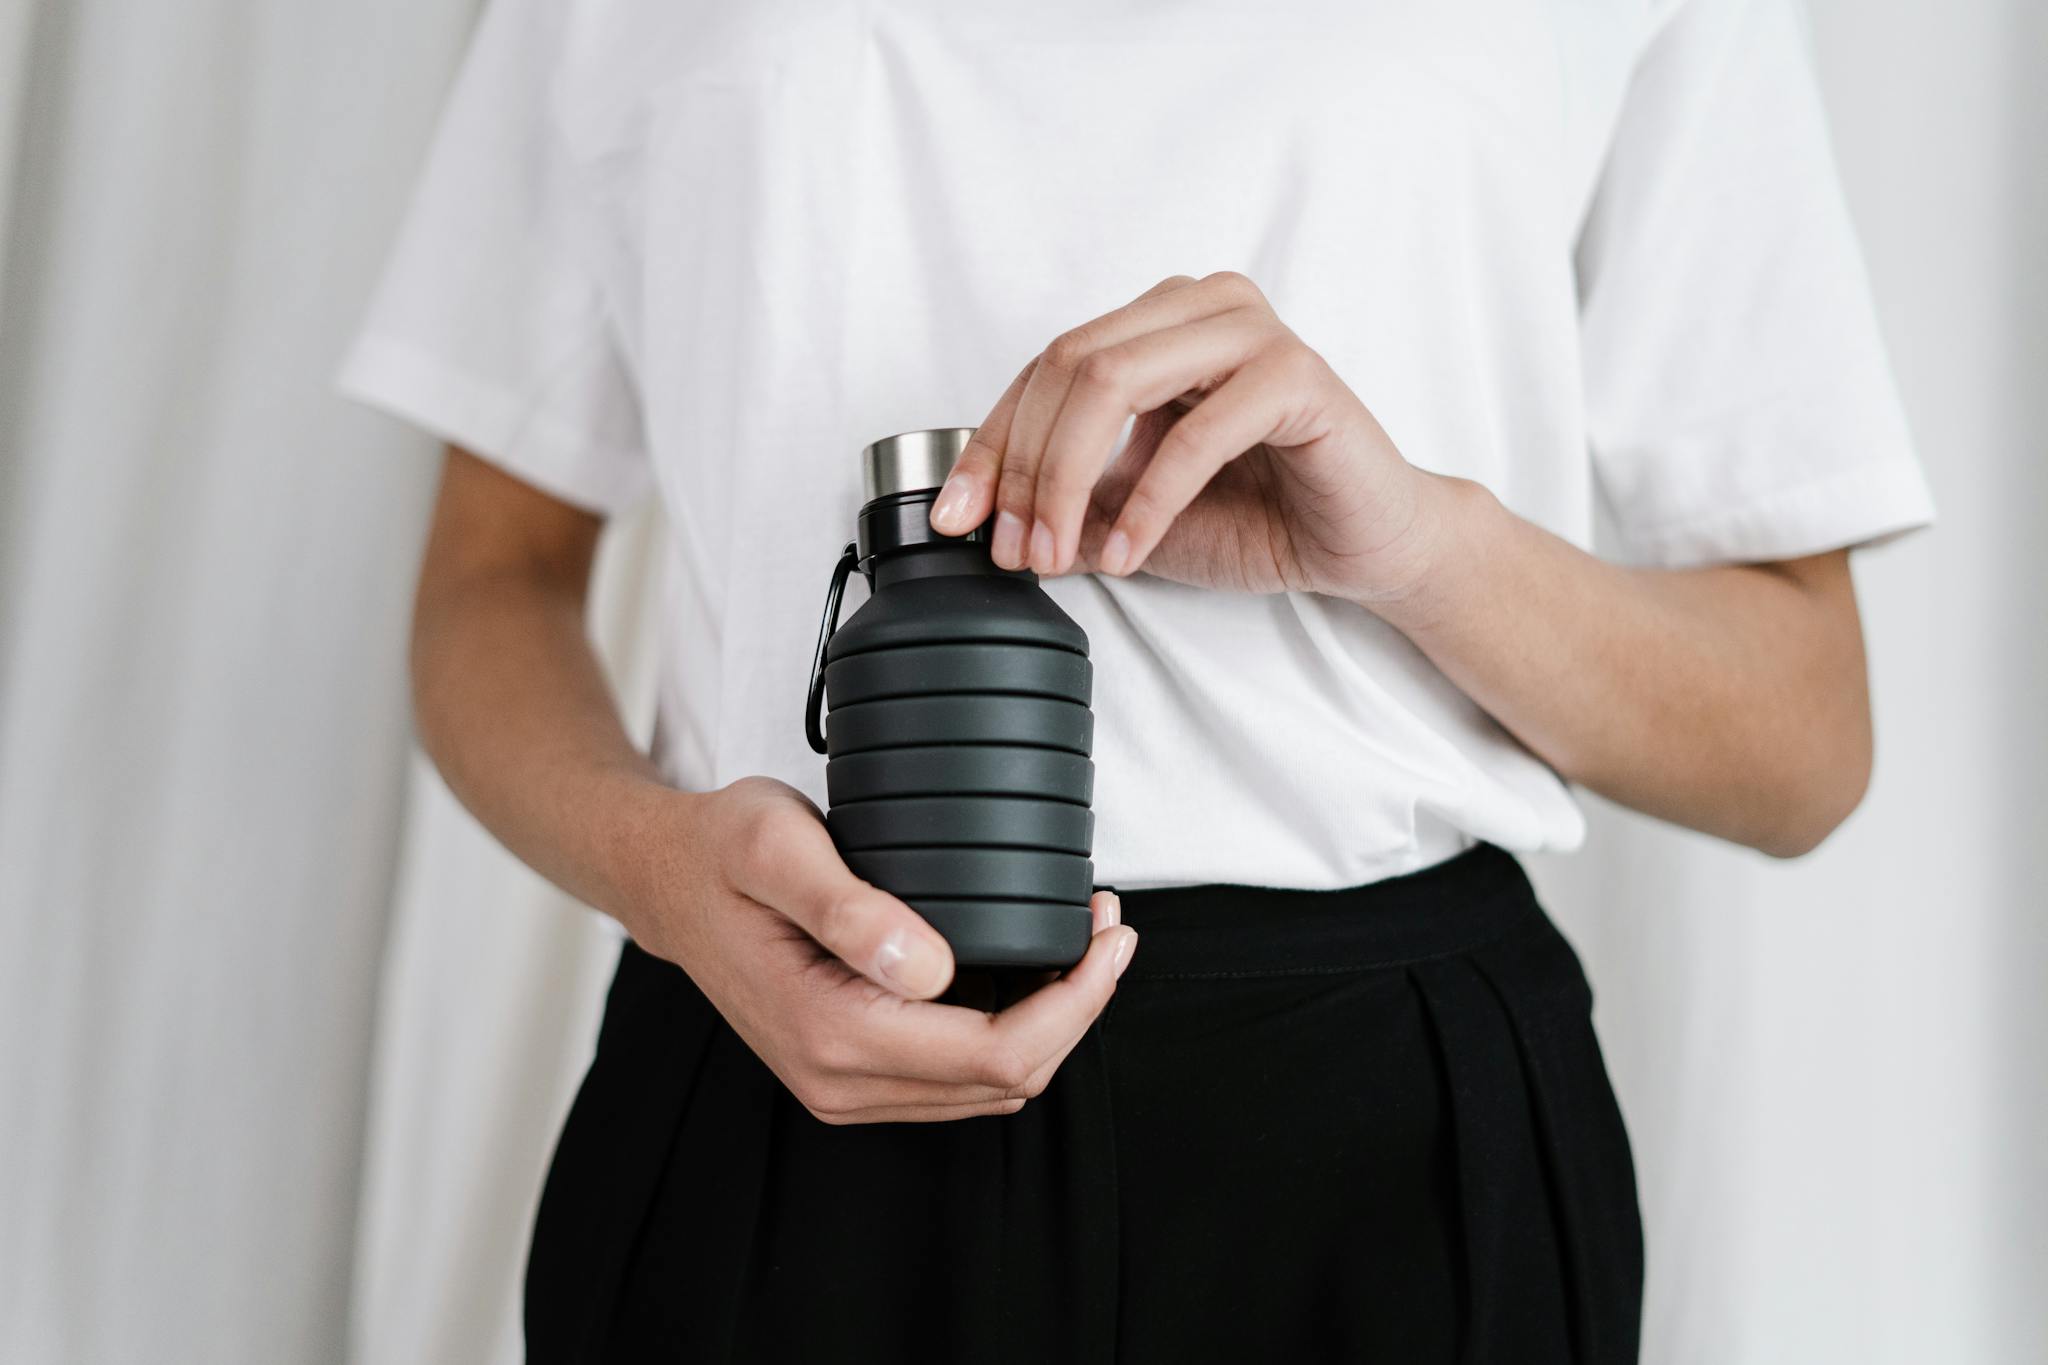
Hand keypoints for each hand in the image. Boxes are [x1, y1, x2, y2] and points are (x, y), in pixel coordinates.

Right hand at [625, 776, 1137, 1123]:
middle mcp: (839, 1079)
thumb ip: (849, 907)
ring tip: (1082, 940)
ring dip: (1051, 1022)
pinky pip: (958, 1076)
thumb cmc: (720, 851)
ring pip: (989, 1087)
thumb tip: (930, 969)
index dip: (1074, 1002)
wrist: (664, 880)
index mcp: (831, 1031)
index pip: (995, 1053)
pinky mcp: (850, 1070)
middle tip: (1110, 926)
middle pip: (1006, 1080)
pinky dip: (1012, 1029)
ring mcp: (843, 1085)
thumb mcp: (776, 847)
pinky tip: (1028, 970)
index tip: (1109, 933)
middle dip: (1077, 1008)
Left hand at [928, 271, 1444, 600]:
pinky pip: (1193, 434)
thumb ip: (1068, 502)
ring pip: (1111, 382)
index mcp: (1157, 323)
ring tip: (1059, 554)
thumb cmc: (1261, 515)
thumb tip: (983, 518)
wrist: (1365, 544)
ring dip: (1068, 481)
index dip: (991, 445)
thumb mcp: (1131, 515)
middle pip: (1067, 367)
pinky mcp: (1295, 375)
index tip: (957, 520)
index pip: (1044, 367)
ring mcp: (1250, 331)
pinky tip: (1128, 551)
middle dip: (1025, 470)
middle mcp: (1200, 306)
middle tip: (1016, 551)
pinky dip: (1146, 503)